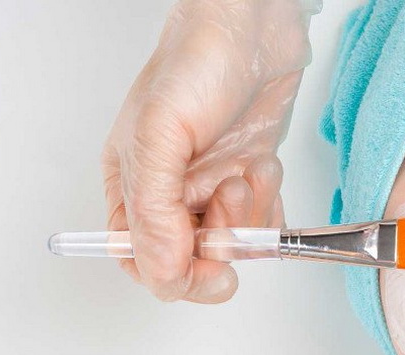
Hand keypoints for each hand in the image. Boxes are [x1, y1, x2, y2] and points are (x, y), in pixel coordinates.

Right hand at [102, 0, 320, 302]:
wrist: (254, 28)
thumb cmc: (196, 65)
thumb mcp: (160, 136)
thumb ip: (154, 212)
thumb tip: (162, 274)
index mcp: (133, 188)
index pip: (142, 261)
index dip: (176, 276)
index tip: (210, 270)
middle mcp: (171, 193)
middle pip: (194, 257)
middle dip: (222, 236)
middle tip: (230, 195)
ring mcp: (211, 187)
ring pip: (234, 241)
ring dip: (251, 212)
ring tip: (249, 167)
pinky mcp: (246, 177)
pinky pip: (262, 220)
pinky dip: (270, 203)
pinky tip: (264, 167)